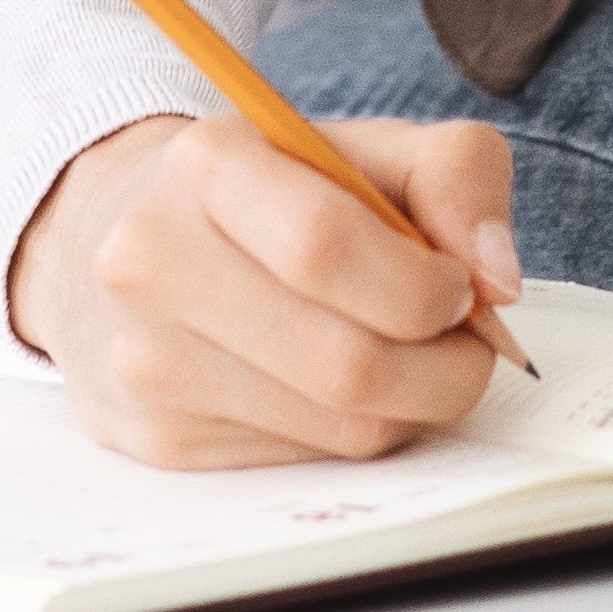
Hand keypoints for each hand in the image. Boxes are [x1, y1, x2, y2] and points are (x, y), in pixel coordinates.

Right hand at [7, 108, 523, 469]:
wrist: (114, 240)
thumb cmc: (268, 193)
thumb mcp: (360, 146)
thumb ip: (455, 174)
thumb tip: (499, 281)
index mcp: (206, 165)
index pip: (326, 246)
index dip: (422, 284)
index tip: (458, 288)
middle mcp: (154, 262)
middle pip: (344, 362)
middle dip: (444, 369)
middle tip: (464, 346)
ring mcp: (146, 361)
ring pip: (339, 430)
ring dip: (409, 407)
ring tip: (407, 360)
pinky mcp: (157, 440)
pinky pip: (306, 464)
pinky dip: (353, 433)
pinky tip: (338, 389)